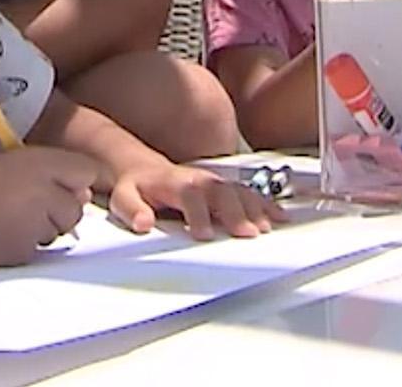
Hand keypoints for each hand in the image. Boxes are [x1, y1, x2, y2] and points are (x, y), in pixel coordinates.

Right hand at [0, 147, 98, 266]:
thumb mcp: (10, 162)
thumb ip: (51, 171)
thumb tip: (85, 192)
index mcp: (37, 160)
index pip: (87, 171)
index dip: (75, 181)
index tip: (63, 185)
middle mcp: (41, 189)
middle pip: (76, 207)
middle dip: (58, 209)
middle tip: (20, 204)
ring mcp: (33, 223)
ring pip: (59, 231)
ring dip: (43, 229)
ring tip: (6, 219)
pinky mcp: (22, 251)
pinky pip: (40, 250)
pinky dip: (26, 246)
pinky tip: (0, 235)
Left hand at [106, 163, 285, 238]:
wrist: (144, 168)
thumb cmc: (136, 187)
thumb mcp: (123, 198)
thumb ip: (132, 210)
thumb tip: (142, 223)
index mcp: (175, 183)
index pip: (189, 196)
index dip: (197, 214)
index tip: (204, 234)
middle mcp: (199, 180)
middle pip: (221, 193)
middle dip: (235, 212)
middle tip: (246, 234)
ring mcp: (214, 182)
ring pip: (239, 191)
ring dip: (254, 208)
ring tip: (266, 228)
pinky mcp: (225, 187)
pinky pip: (249, 193)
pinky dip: (266, 204)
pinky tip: (279, 217)